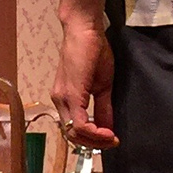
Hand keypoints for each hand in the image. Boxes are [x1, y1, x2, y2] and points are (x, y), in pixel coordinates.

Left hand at [51, 13, 116, 151]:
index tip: (112, 139)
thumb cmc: (93, 51)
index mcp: (65, 98)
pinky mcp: (71, 94)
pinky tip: (108, 132)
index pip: (74, 129)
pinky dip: (94, 132)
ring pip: (73, 132)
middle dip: (94, 143)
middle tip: (112, 142)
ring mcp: (62, 98)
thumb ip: (103, 107)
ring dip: (94, 140)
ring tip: (111, 138)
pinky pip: (79, 123)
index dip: (93, 139)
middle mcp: (59, 100)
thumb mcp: (102, 85)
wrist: (85, 29)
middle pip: (72, 135)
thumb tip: (108, 128)